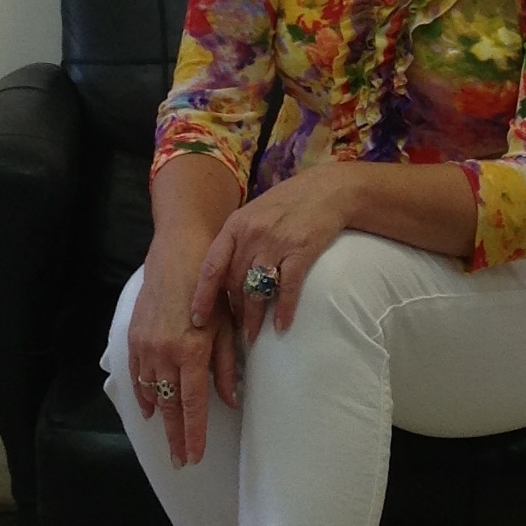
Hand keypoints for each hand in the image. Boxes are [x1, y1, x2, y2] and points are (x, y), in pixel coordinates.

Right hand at [125, 244, 240, 466]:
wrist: (180, 251)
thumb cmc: (211, 285)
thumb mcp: (225, 325)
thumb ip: (226, 365)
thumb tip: (231, 400)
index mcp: (191, 351)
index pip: (193, 404)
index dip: (193, 434)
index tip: (194, 457)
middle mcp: (164, 353)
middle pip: (170, 405)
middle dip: (175, 436)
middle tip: (180, 461)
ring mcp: (145, 346)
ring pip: (150, 393)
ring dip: (160, 418)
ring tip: (168, 440)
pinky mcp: (134, 336)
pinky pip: (136, 375)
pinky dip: (141, 394)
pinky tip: (149, 409)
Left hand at [191, 165, 362, 344]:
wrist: (329, 189)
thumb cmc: (289, 202)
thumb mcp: (255, 213)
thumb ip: (238, 239)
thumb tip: (222, 274)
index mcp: (236, 225)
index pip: (212, 266)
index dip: (202, 295)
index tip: (197, 318)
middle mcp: (252, 234)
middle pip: (234, 282)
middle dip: (232, 312)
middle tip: (233, 332)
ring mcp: (277, 242)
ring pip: (257, 290)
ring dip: (253, 318)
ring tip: (252, 336)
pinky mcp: (302, 250)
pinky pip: (288, 287)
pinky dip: (284, 310)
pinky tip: (282, 326)